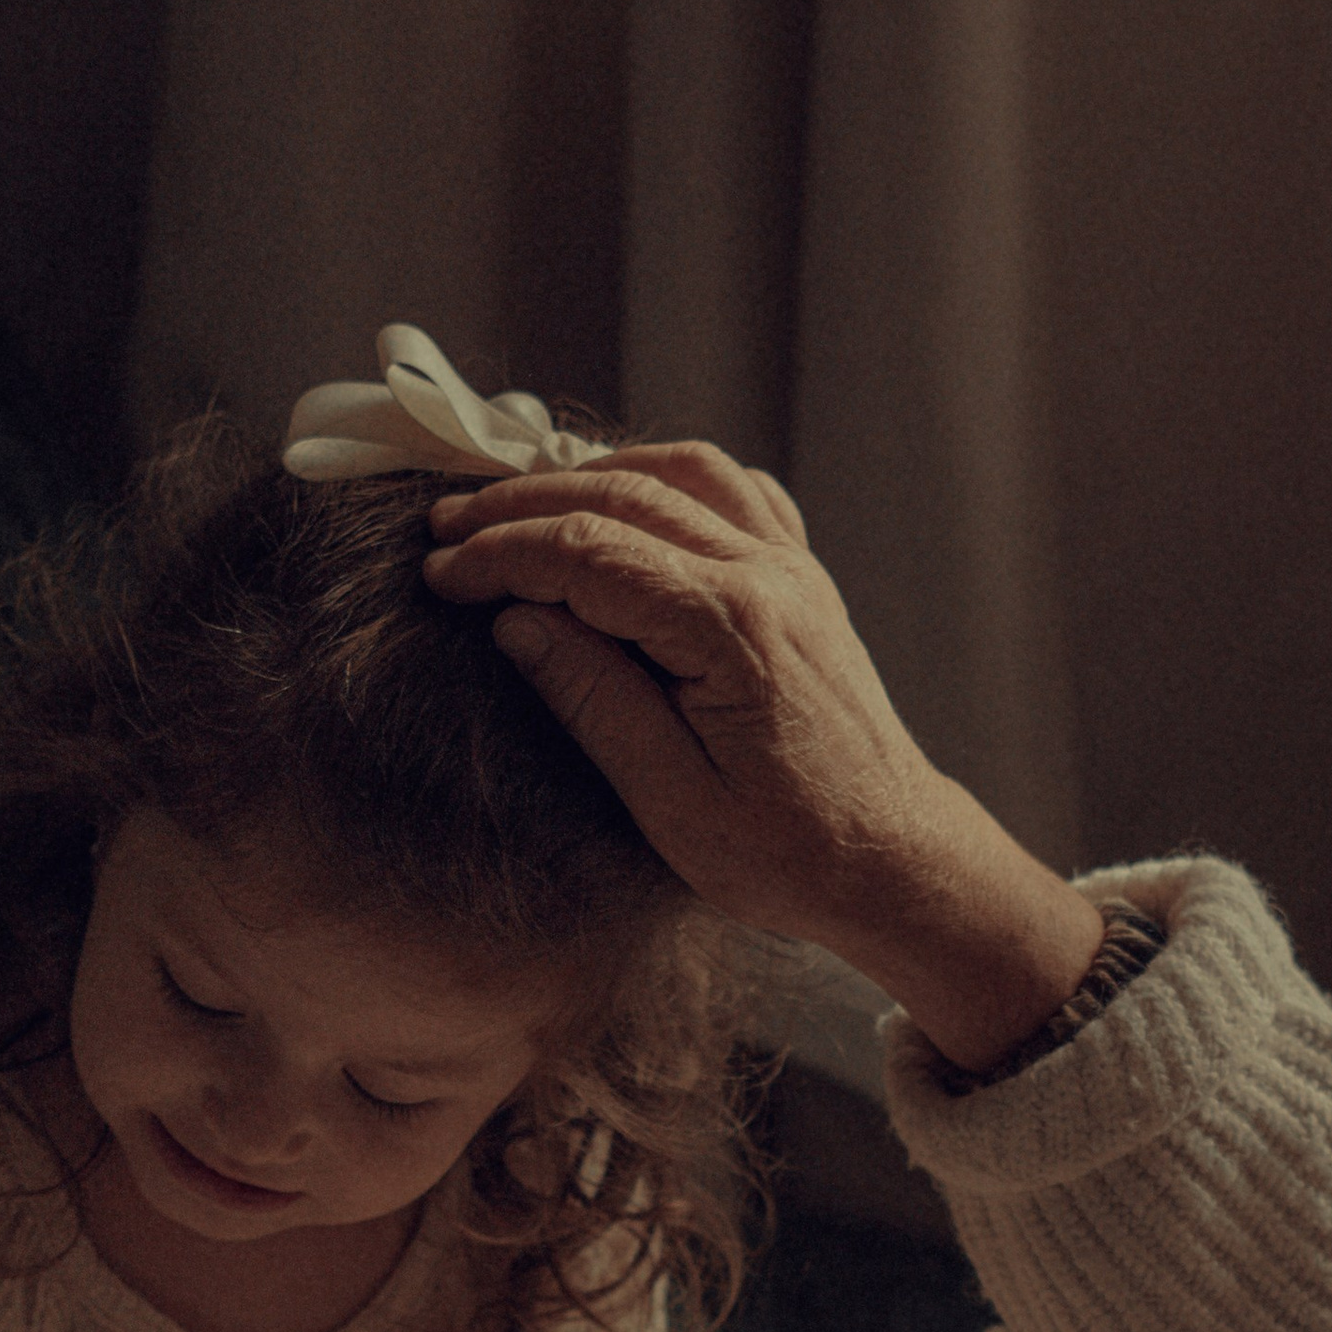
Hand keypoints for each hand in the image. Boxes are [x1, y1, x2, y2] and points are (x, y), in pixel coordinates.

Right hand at [423, 449, 1105, 1073]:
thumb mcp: (672, 802)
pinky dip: (661, 478)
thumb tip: (518, 622)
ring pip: (677, 472)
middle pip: (623, 496)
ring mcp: (791, 568)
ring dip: (588, 473)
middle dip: (523, 504)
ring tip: (515, 502)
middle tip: (447, 525)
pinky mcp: (801, 579)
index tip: (440, 574)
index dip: (503, 556)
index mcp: (730, 630)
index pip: (589, 556)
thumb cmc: (788, 855)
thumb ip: (595, 701)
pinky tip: (618, 499)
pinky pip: (729, 490)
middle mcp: (767, 576)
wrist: (891, 859)